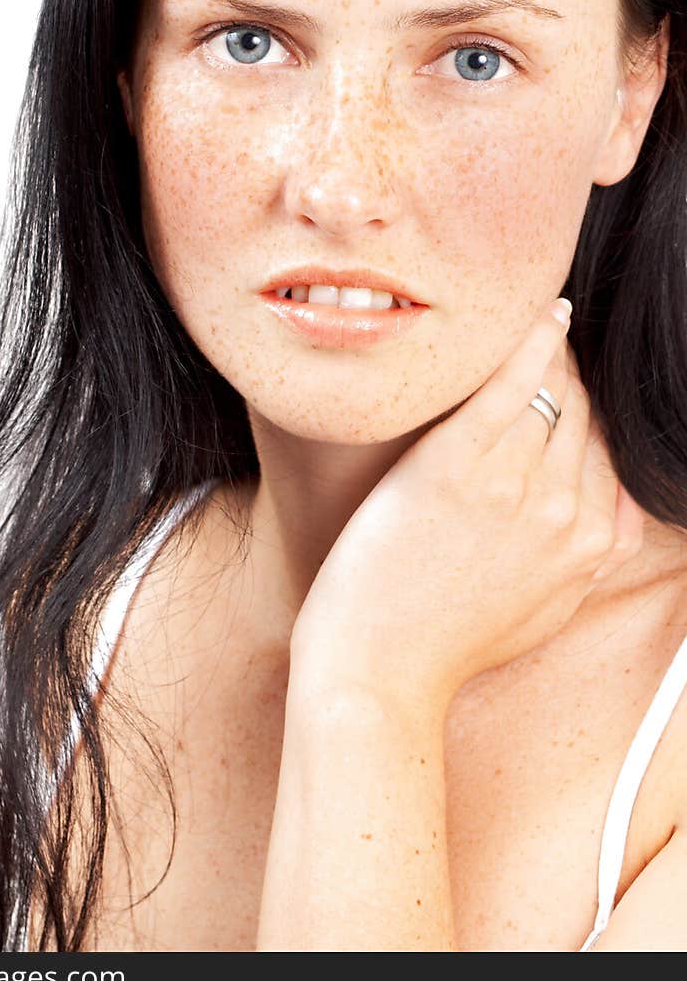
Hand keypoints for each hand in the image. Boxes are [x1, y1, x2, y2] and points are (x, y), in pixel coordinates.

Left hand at [290, 301, 646, 710]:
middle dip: (562, 377)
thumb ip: (585, 563)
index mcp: (588, 545)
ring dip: (543, 351)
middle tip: (538, 341)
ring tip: (525, 321)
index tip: (557, 384)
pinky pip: (511, 383)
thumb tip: (602, 517)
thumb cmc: (444, 642)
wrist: (378, 668)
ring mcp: (513, 485)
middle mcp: (563, 510)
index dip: (578, 411)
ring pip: (549, 392)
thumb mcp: (543, 612)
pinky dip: (531, 340)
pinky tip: (540, 312)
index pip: (600, 449)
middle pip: (578, 415)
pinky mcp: (457, 464)